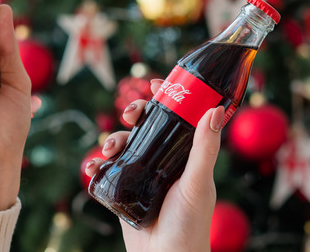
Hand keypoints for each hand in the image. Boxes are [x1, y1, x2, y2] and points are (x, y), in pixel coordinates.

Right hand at [84, 80, 222, 251]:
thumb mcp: (197, 183)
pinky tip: (94, 166)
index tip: (154, 83)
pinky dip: (98, 164)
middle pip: (148, 125)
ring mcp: (145, 176)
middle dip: (135, 114)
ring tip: (109, 149)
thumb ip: (205, 149)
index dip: (167, 97)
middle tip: (129, 113)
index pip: (179, 117)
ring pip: (126, 144)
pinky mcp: (125, 192)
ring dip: (114, 138)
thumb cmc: (190, 226)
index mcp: (187, 155)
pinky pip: (109, 170)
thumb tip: (214, 110)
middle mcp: (166, 162)